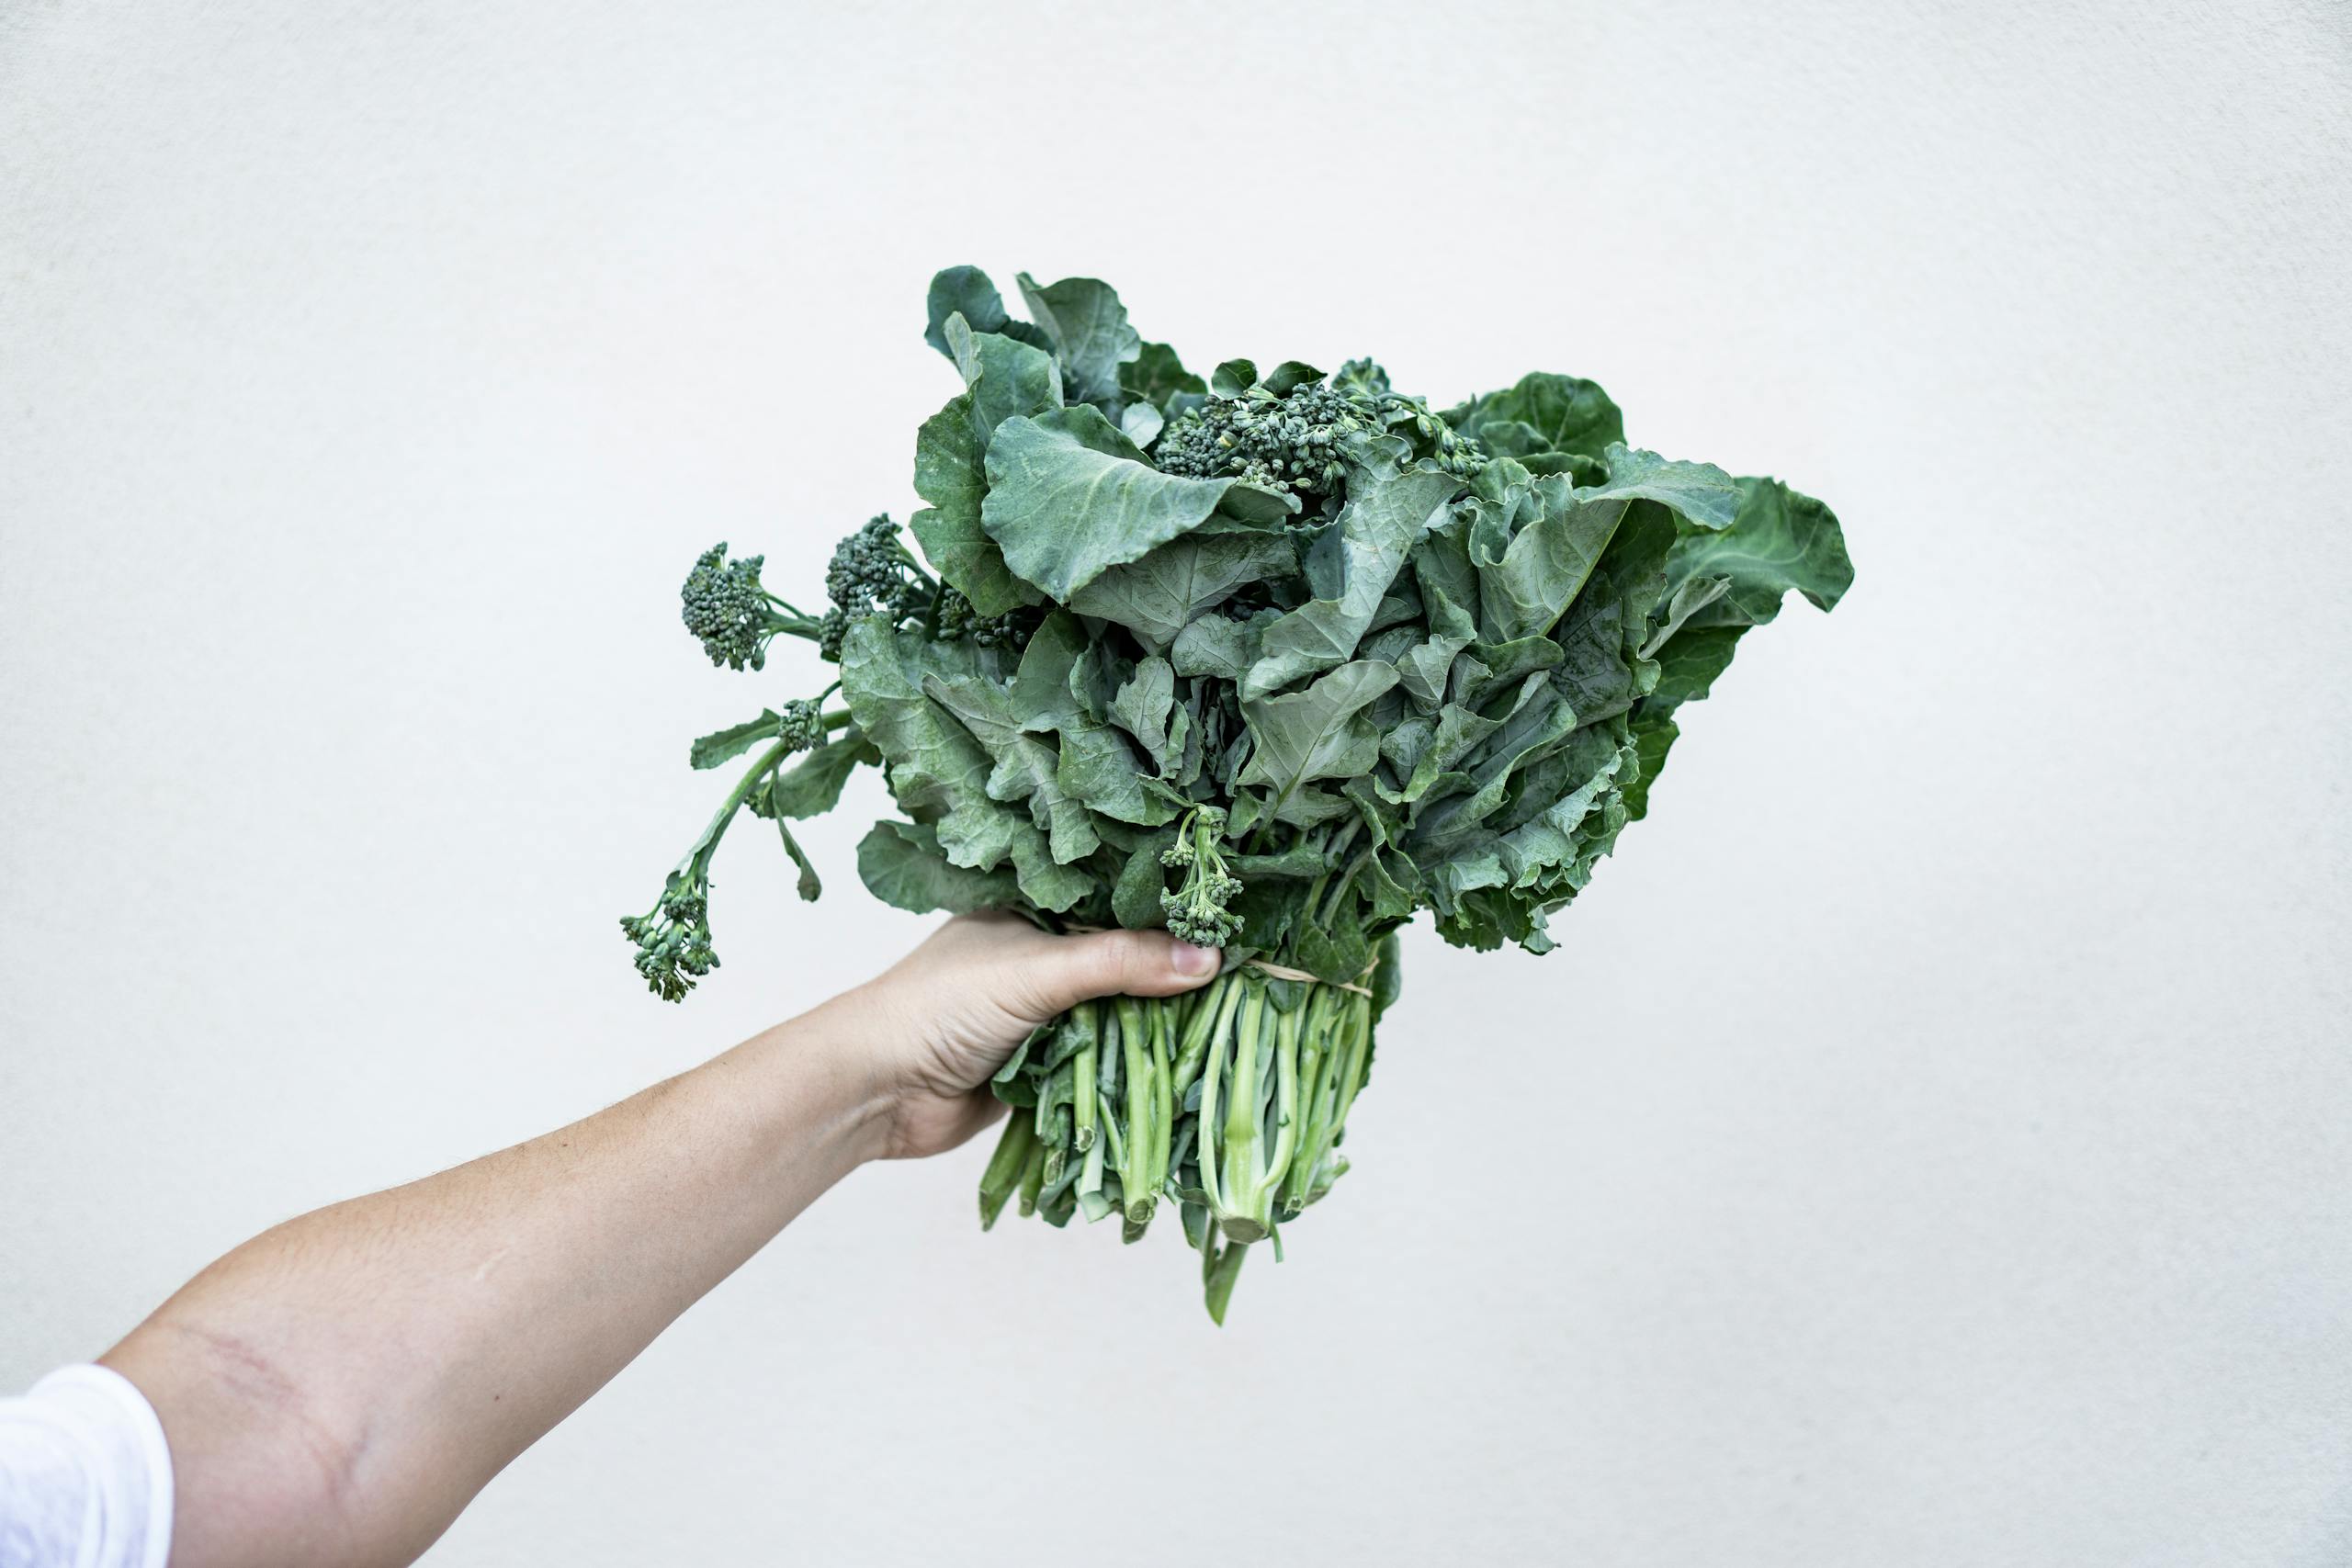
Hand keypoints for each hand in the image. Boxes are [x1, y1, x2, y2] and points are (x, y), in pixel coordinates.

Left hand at [835, 913, 1220, 1159]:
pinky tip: (1183, 1072)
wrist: (873, 1092)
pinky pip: (1101, 1068)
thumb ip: (1119, 963)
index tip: (1235, 922)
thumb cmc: (938, 1008)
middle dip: (1173, 979)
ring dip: (1156, 1031)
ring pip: (1118, 1020)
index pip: (1118, 905)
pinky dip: (1131, 1074)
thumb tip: (1209, 959)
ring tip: (1233, 1025)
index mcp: (1033, 914)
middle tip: (1250, 979)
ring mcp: (1042, 1018)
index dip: (1171, 915)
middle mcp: (1040, 961)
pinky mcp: (1042, 1071)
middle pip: (1126, 967)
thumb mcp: (1036, 972)